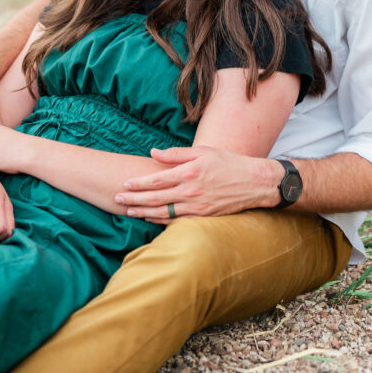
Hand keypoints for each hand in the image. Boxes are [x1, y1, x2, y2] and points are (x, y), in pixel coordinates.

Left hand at [115, 145, 282, 222]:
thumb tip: (153, 152)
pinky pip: (176, 221)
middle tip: (118, 199)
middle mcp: (191, 192)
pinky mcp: (203, 216)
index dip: (138, 183)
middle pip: (156, 198)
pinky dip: (161, 221)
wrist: (254, 183)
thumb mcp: (203, 151)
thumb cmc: (228, 163)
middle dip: (134, 199)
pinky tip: (150, 219)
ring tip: (129, 211)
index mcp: (189, 173)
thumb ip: (176, 154)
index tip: (124, 184)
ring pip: (163, 212)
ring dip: (143, 212)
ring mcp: (197, 207)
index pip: (157, 180)